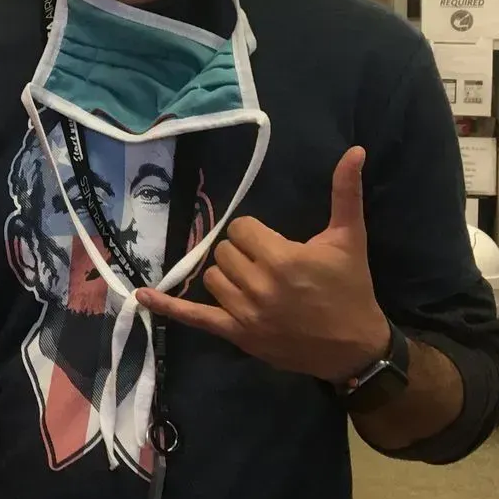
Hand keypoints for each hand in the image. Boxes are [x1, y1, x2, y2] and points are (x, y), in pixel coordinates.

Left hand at [137, 145, 390, 383]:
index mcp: (282, 258)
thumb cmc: (351, 288)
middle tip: (270, 264)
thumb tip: (355, 150)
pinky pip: (196, 318)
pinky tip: (143, 296)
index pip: (241, 229)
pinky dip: (168, 306)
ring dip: (228, 276)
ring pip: (213, 278)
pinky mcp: (237, 334)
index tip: (276, 244)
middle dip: (244, 253)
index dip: (256, 234)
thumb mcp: (349, 238)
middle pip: (225, 252)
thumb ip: (346, 193)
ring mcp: (245, 313)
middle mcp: (259, 285)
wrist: (354, 347)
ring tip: (256, 282)